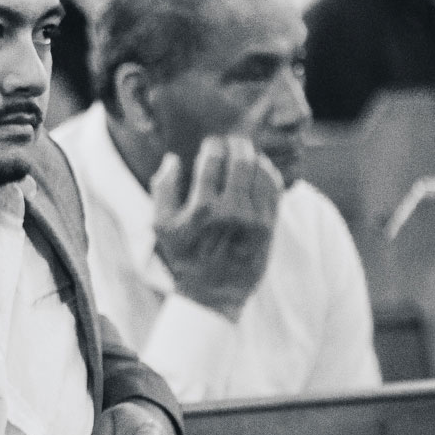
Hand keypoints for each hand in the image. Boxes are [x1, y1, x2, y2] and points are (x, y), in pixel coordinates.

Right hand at [151, 136, 282, 318]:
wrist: (214, 292)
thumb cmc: (184, 256)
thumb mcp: (160, 226)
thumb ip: (162, 189)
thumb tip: (173, 159)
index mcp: (202, 208)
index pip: (212, 160)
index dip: (213, 145)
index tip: (212, 143)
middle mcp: (231, 211)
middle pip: (241, 161)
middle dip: (237, 145)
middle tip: (233, 142)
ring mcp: (254, 219)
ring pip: (261, 172)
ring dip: (254, 157)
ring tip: (246, 154)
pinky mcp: (270, 226)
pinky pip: (275, 190)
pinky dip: (269, 174)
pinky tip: (260, 170)